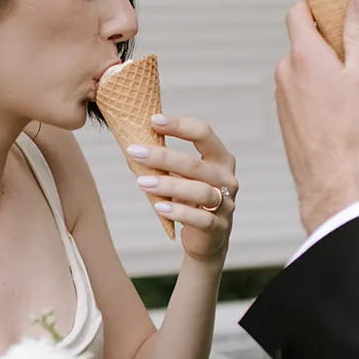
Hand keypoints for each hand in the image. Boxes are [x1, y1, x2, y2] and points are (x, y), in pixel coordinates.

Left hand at [128, 114, 237, 263]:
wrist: (207, 238)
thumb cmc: (190, 200)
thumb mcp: (181, 177)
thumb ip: (165, 163)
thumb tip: (132, 144)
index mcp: (220, 158)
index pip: (204, 133)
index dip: (179, 125)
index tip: (153, 120)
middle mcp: (227, 178)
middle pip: (196, 164)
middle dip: (163, 157)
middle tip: (134, 151)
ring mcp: (226, 204)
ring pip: (200, 191)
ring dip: (168, 185)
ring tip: (142, 183)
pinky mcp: (218, 227)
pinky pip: (201, 218)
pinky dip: (179, 212)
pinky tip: (159, 207)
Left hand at [275, 0, 358, 232]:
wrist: (331, 175)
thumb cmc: (349, 127)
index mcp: (304, 54)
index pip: (298, 11)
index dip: (316, 6)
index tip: (336, 10)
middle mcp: (286, 70)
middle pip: (305, 42)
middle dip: (329, 46)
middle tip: (356, 64)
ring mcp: (282, 94)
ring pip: (304, 70)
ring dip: (325, 73)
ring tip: (350, 97)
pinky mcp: (284, 114)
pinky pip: (301, 92)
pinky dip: (318, 94)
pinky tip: (339, 114)